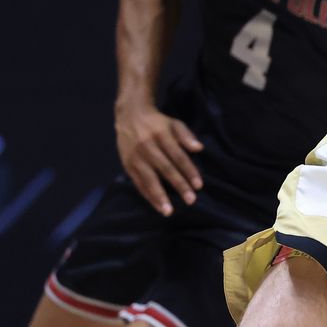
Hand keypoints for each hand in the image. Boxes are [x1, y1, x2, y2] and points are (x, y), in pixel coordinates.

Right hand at [115, 101, 202, 215]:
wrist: (129, 116)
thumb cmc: (158, 123)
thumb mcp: (174, 123)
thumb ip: (186, 136)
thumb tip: (199, 148)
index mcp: (161, 135)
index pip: (178, 156)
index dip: (189, 170)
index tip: (199, 185)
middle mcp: (147, 146)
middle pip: (165, 168)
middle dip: (178, 185)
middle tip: (191, 200)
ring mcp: (135, 157)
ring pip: (149, 179)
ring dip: (159, 196)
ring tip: (169, 211)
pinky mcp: (127, 165)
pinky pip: (138, 183)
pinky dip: (148, 196)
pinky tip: (157, 206)